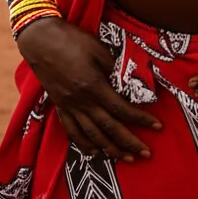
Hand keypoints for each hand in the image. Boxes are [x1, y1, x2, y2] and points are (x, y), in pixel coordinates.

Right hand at [16, 16, 161, 162]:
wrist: (40, 39)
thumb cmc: (72, 39)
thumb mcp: (98, 49)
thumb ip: (114, 67)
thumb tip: (130, 82)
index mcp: (93, 85)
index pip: (121, 109)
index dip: (141, 119)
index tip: (157, 126)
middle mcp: (81, 101)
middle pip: (109, 128)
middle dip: (129, 142)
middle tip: (146, 153)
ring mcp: (69, 106)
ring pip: (92, 135)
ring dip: (110, 149)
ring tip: (126, 158)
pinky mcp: (59, 106)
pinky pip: (72, 131)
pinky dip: (84, 144)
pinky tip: (94, 153)